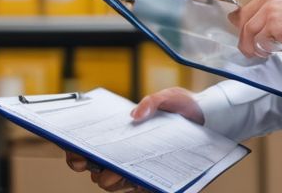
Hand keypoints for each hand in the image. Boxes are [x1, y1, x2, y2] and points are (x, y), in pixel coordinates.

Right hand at [63, 88, 203, 191]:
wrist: (207, 120)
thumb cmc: (182, 107)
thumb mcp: (168, 98)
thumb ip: (152, 102)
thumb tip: (135, 116)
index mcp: (117, 134)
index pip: (86, 146)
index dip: (74, 151)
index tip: (74, 151)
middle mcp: (121, 154)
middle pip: (95, 168)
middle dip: (90, 166)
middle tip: (94, 162)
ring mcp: (135, 169)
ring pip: (112, 183)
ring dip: (110, 179)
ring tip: (116, 172)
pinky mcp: (152, 180)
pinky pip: (137, 188)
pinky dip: (134, 185)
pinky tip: (138, 180)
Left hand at [229, 0, 281, 57]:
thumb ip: (270, 14)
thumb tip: (252, 27)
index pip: (244, 10)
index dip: (241, 26)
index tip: (243, 36)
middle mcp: (269, 0)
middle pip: (242, 21)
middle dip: (244, 39)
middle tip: (250, 50)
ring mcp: (271, 12)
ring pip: (247, 33)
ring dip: (251, 47)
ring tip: (262, 53)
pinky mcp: (275, 26)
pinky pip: (259, 42)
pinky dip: (263, 50)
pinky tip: (273, 51)